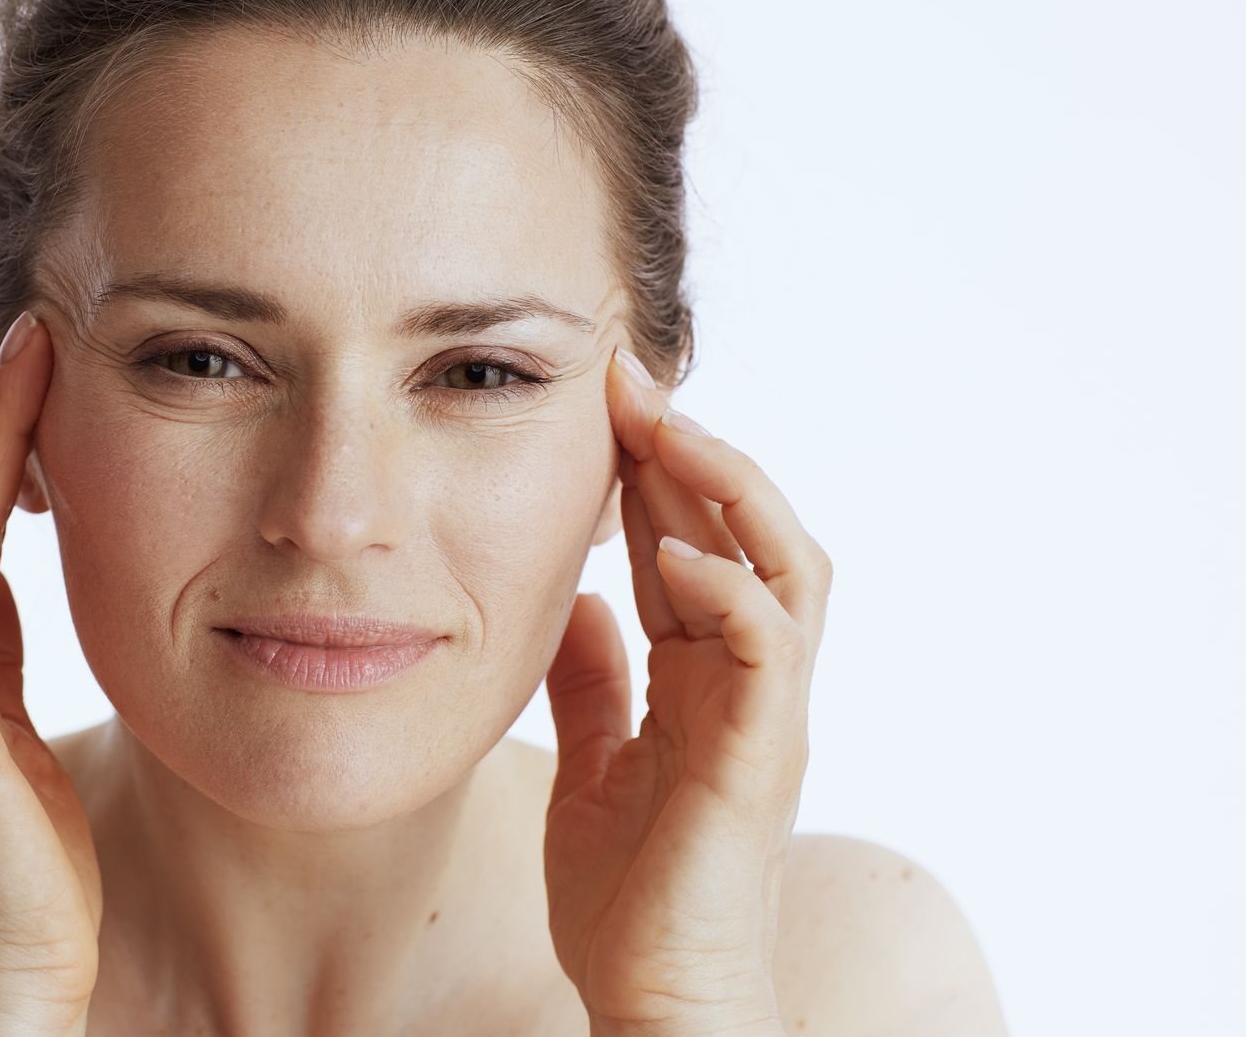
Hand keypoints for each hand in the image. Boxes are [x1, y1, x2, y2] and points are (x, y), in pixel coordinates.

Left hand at [542, 345, 830, 1036]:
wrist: (657, 1001)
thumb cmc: (631, 898)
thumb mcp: (592, 762)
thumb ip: (591, 680)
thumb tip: (569, 599)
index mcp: (702, 677)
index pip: (688, 542)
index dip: (652, 468)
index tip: (598, 396)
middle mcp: (745, 682)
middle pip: (744, 531)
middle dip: (690, 447)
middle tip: (628, 378)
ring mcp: (763, 715)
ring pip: (783, 568)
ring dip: (730, 492)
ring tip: (668, 430)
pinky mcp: (760, 759)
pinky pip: (768, 655)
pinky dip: (733, 595)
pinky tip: (678, 557)